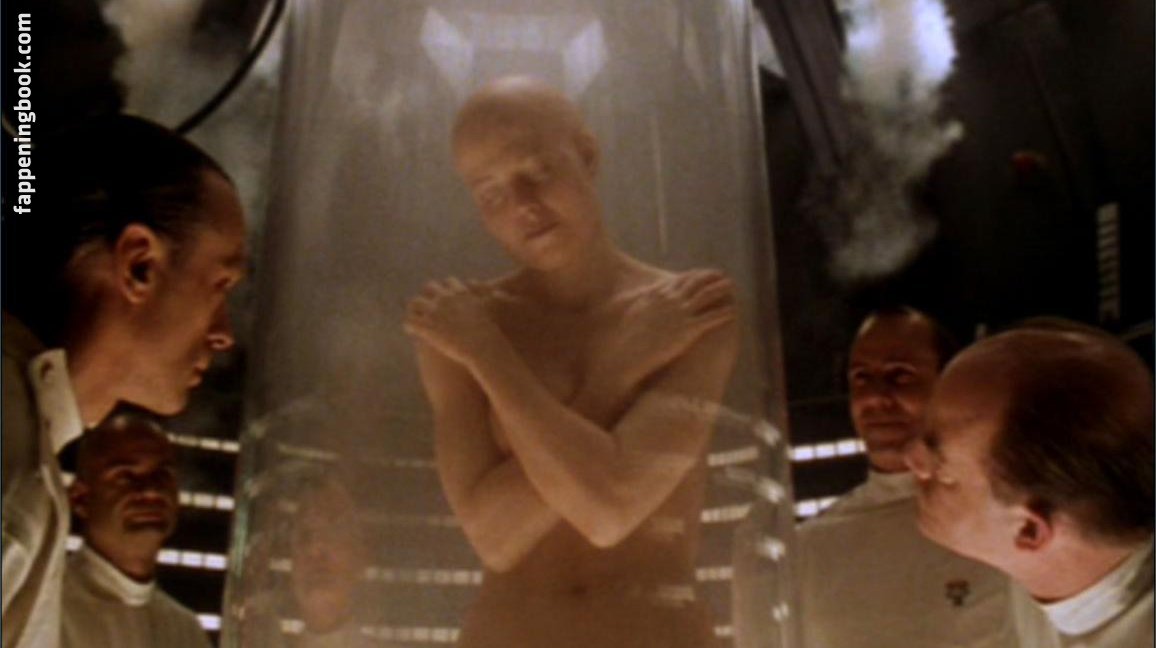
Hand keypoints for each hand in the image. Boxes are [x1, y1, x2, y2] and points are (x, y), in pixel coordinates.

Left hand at [404, 278, 507, 366]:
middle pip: (429, 287)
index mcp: (462, 293)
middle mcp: (446, 298)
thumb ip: (498, 298)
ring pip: (414, 303)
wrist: (483, 348)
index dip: (446, 289)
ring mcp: (434, 311)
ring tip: (413, 317)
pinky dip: (409, 325)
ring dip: (413, 309)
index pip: (449, 282)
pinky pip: (410, 321)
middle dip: (427, 295)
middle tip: (425, 305)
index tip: (443, 296)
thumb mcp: (497, 311)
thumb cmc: (493, 333)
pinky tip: (410, 332)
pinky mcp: (426, 327)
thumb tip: (501, 293)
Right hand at [590, 270, 735, 389]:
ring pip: (706, 296)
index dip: (693, 275)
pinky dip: (722, 313)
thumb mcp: (627, 312)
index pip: (679, 280)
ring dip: (720, 289)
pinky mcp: (688, 330)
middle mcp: (670, 300)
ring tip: (731, 287)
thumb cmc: (624, 338)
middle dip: (710, 278)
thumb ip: (634, 300)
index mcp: (656, 295)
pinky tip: (732, 311)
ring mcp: (680, 314)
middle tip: (722, 275)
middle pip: (695, 284)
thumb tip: (634, 294)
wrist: (627, 356)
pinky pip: (710, 318)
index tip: (702, 273)